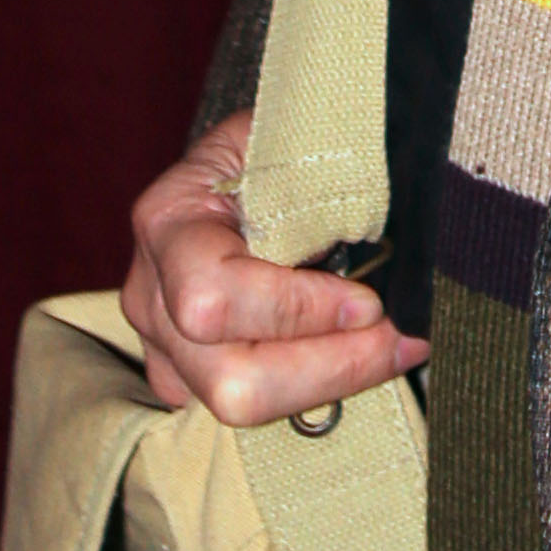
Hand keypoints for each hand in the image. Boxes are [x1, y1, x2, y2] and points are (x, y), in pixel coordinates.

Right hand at [120, 111, 423, 424]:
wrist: (244, 159)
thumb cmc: (275, 144)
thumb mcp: (292, 139)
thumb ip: (323, 185)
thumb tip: (388, 246)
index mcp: (167, 223)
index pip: (214, 300)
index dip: (298, 310)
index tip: (370, 302)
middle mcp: (151, 295)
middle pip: (228, 382)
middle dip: (328, 368)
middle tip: (398, 339)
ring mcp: (162, 346)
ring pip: (242, 406)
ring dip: (328, 383)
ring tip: (389, 347)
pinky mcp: (186, 377)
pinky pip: (248, 411)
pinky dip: (309, 390)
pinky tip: (351, 356)